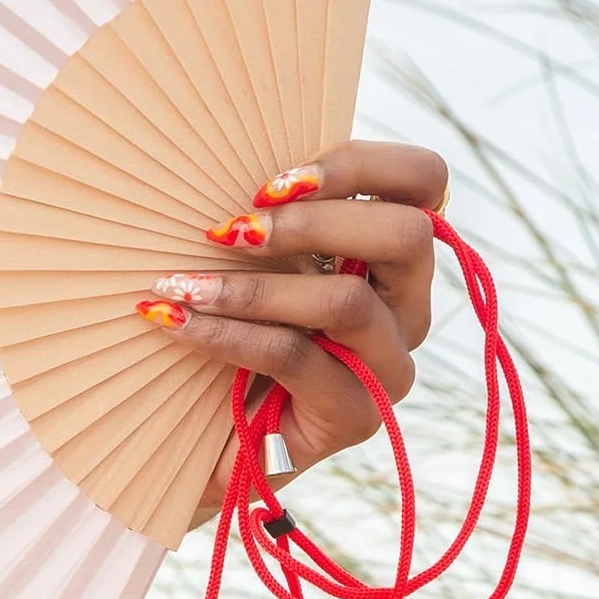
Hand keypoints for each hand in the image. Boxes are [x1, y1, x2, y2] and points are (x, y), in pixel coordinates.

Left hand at [133, 139, 448, 506]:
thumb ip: (263, 215)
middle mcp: (406, 308)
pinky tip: (175, 320)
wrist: (201, 439)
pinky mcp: (356, 417)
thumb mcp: (250, 261)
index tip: (273, 181)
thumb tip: (214, 159)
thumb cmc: (224, 332)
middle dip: (311, 222)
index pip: (423, 181)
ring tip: (181, 284)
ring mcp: (388, 366)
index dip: (359, 165)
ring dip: (253, 287)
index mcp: (389, 256)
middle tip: (227, 231)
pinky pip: (296, 358)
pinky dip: (227, 334)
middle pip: (407, 234)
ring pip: (347, 302)